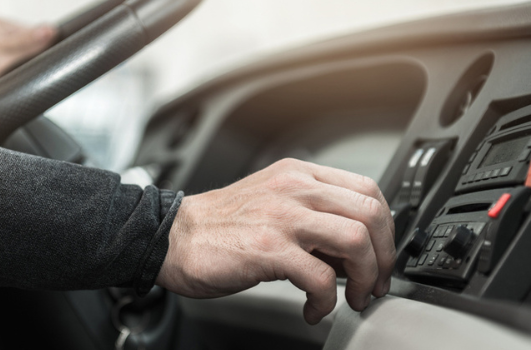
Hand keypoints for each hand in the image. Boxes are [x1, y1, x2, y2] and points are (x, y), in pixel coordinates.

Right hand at [156, 158, 395, 324]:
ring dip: (366, 278)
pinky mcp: (268, 248)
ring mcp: (281, 216)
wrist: (172, 237)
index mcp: (298, 175)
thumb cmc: (218, 226)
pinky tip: (314, 309)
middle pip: (370, 213)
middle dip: (384, 256)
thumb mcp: (272, 205)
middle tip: (376, 283)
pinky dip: (327, 301)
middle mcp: (294, 188)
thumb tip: (352, 251)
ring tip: (353, 297)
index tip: (382, 255)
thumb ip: (311, 217)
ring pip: (355, 241)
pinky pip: (321, 277)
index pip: (367, 190)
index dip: (385, 228)